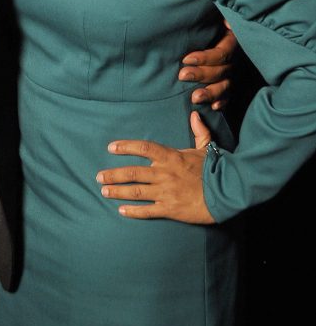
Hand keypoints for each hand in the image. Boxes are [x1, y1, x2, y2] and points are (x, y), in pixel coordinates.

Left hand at [96, 112, 215, 223]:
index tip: (111, 148)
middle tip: (99, 177)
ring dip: (118, 191)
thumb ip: (198, 131)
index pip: (143, 148)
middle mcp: (164, 174)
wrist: (227, 193)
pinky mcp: (170, 209)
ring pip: (136, 191)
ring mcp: (166, 192)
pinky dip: (133, 211)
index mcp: (171, 157)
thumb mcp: (206, 148)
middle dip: (114, 175)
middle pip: (133, 173)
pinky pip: (147, 211)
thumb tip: (194, 114)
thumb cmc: (216, 169)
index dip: (125, 147)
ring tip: (104, 191)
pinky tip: (121, 210)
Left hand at [179, 22, 235, 109]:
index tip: (186, 59)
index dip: (206, 58)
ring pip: (226, 86)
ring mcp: (234, 73)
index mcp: (233, 41)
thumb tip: (223, 20)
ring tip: (194, 97)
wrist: (216, 28)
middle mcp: (236, 59)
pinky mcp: (229, 83)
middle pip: (222, 71)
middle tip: (182, 75)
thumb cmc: (211, 20)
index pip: (222, 53)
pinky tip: (213, 107)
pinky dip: (222, 102)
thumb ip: (219, 16)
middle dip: (202, 75)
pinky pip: (229, 95)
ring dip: (211, 93)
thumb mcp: (215, 14)